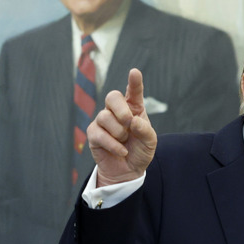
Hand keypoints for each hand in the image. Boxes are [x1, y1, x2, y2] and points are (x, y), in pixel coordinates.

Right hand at [87, 68, 156, 186]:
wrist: (128, 170)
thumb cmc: (140, 151)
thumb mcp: (150, 142)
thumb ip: (145, 130)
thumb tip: (133, 121)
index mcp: (133, 108)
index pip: (133, 92)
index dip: (134, 82)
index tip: (134, 72)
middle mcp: (117, 111)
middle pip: (112, 97)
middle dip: (121, 110)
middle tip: (129, 123)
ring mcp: (103, 121)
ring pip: (104, 116)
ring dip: (119, 132)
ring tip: (125, 141)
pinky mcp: (93, 134)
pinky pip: (99, 134)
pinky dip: (113, 144)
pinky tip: (121, 150)